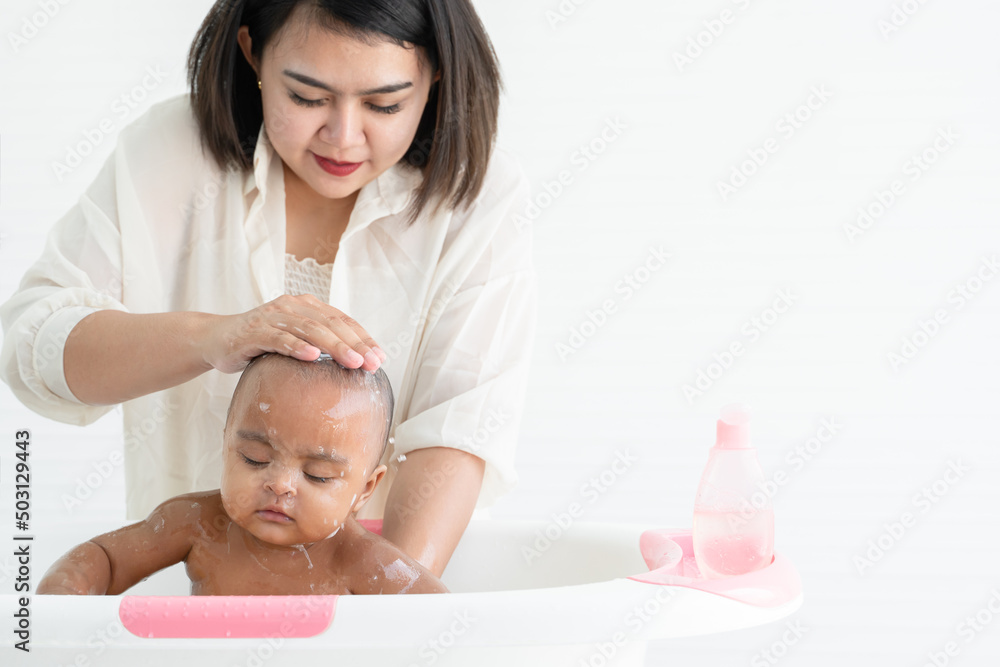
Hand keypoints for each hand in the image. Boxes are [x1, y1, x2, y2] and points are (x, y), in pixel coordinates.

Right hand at [200, 294, 386, 373]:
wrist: (217, 339)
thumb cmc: (261, 344)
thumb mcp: (295, 342)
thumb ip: (320, 346)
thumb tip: (356, 366)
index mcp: (308, 306)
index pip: (343, 321)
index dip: (364, 338)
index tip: (380, 358)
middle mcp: (293, 305)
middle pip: (331, 324)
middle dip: (355, 344)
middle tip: (372, 364)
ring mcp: (273, 316)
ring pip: (310, 329)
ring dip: (334, 346)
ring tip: (352, 361)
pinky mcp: (254, 330)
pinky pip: (279, 337)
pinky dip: (296, 345)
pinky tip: (311, 356)